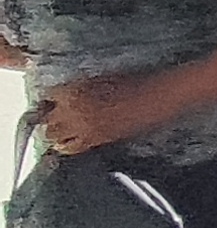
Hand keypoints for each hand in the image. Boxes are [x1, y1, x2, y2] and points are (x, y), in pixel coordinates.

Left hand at [38, 76, 167, 154]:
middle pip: (48, 121)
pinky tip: (73, 140)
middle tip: (56, 118)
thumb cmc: (134, 82)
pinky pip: (72, 148)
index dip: (51, 99)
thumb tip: (63, 99)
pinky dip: (67, 145)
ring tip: (63, 131)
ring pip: (54, 137)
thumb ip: (79, 89)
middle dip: (49, 119)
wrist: (157, 97)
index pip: (49, 96)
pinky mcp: (97, 140)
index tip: (54, 101)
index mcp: (74, 91)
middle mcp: (74, 111)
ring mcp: (84, 128)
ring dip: (56, 134)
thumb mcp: (100, 79)